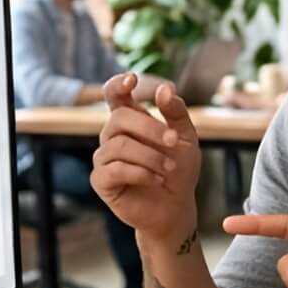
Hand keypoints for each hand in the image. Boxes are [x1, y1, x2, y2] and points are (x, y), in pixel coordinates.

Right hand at [90, 72, 201, 240]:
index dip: (118, 85)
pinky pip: (114, 169)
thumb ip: (176, 112)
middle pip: (120, 118)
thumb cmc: (179, 170)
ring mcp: (104, 159)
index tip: (133, 80)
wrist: (176, 207)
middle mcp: (112, 136)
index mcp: (130, 121)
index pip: (114, 95)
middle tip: (174, 142)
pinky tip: (156, 179)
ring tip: (169, 168)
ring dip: (150, 156)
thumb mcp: (187, 138)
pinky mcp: (101, 181)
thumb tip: (164, 88)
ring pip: (119, 145)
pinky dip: (140, 173)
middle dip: (150, 128)